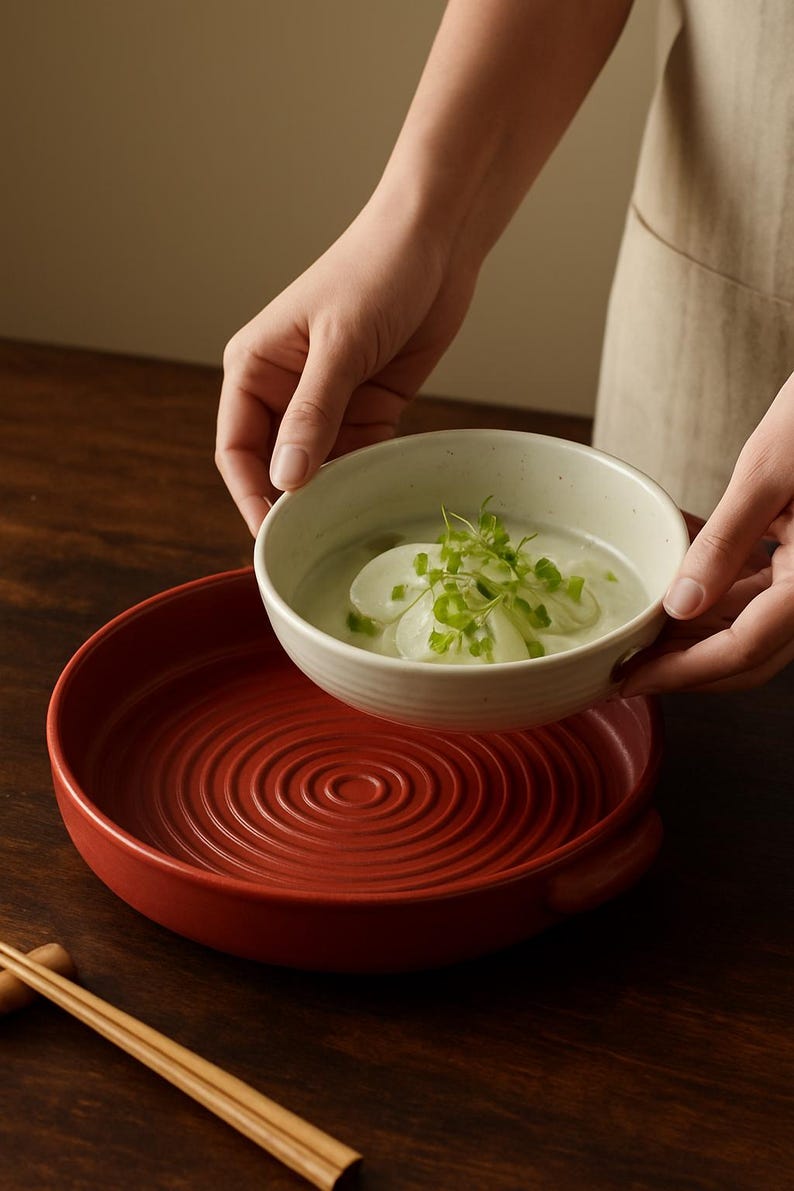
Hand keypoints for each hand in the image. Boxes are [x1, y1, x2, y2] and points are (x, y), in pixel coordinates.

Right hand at [215, 196, 476, 534]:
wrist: (437, 240)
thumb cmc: (376, 272)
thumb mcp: (340, 346)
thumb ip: (313, 415)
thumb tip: (285, 481)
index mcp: (255, 368)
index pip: (237, 450)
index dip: (250, 496)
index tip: (271, 538)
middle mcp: (283, 390)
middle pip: (274, 468)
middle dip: (290, 505)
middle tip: (309, 550)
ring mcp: (327, 403)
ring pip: (318, 469)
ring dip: (329, 496)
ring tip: (345, 532)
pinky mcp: (368, 408)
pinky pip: (357, 457)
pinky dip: (363, 478)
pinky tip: (373, 499)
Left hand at [621, 373, 793, 693]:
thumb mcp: (765, 475)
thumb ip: (723, 544)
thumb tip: (679, 606)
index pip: (745, 650)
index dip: (682, 673)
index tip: (630, 679)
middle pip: (752, 653)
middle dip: (687, 666)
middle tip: (628, 667)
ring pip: (755, 624)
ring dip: (698, 631)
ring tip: (642, 627)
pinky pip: (762, 588)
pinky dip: (719, 590)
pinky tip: (678, 580)